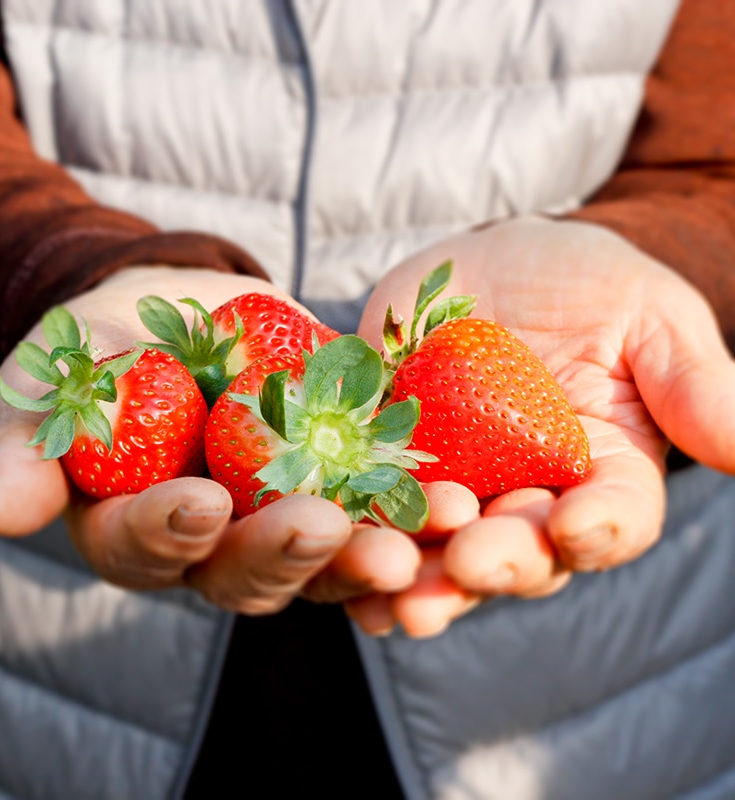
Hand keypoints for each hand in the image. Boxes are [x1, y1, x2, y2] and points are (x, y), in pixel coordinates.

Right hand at [0, 265, 420, 611]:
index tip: (197, 502)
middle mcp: (219, 545)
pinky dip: (416, 505)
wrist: (175, 320)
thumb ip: (24, 446)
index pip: (149, 548)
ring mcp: (286, 521)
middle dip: (285, 552)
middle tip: (323, 525)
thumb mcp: (49, 384)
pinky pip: (383, 504)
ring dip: (371, 548)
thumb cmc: (99, 355)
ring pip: (329, 557)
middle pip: (251, 571)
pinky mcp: (344, 485)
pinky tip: (455, 495)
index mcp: (141, 530)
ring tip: (412, 530)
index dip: (169, 531)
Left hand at [354, 216, 734, 636]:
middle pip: (520, 552)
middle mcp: (529, 497)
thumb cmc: (591, 286)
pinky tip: (337, 560)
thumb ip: (694, 385)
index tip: (577, 526)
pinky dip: (356, 539)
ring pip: (439, 550)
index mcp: (602, 474)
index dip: (599, 530)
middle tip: (469, 561)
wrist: (504, 263)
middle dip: (495, 562)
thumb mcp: (650, 318)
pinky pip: (373, 508)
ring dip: (417, 574)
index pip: (613, 519)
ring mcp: (457, 485)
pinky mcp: (391, 461)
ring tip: (392, 591)